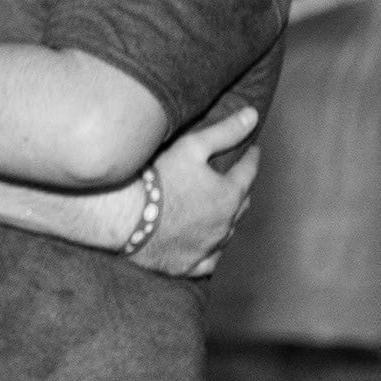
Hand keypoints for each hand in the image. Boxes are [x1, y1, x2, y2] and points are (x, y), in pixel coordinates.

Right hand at [128, 106, 262, 277]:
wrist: (126, 219)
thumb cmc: (159, 179)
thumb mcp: (192, 147)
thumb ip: (225, 132)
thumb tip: (253, 115)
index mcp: (228, 195)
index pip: (248, 172)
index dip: (251, 158)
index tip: (253, 150)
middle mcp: (224, 224)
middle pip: (242, 205)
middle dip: (242, 190)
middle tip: (238, 180)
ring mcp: (207, 248)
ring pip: (227, 234)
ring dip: (228, 220)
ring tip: (223, 210)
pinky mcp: (188, 265)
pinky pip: (208, 262)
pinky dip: (212, 253)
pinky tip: (210, 249)